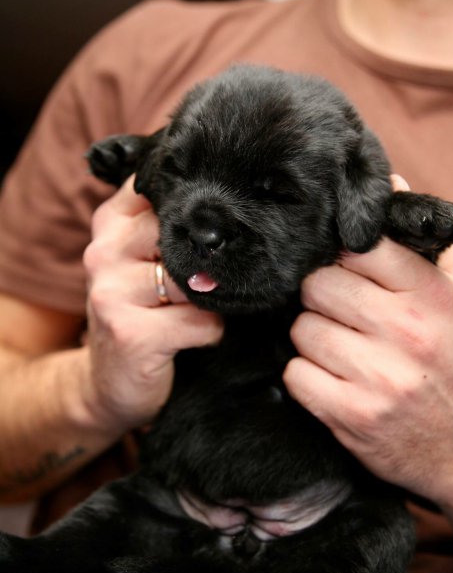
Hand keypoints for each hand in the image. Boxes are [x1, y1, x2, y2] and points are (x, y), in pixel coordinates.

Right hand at [82, 178, 222, 431]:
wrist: (107, 385)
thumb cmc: (140, 316)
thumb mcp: (143, 262)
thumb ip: (169, 225)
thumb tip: (229, 193)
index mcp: (110, 224)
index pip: (162, 187)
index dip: (199, 202)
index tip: (217, 219)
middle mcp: (104, 251)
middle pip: (184, 232)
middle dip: (210, 260)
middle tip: (211, 282)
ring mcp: (112, 292)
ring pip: (194, 278)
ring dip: (212, 299)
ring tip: (199, 312)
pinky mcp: (131, 334)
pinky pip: (201, 321)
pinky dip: (211, 332)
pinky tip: (195, 339)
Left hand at [284, 176, 452, 505]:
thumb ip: (425, 243)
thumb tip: (391, 184)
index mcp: (432, 295)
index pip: (361, 246)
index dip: (343, 252)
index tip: (343, 264)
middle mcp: (407, 333)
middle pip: (319, 284)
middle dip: (322, 295)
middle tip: (339, 310)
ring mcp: (379, 378)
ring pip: (303, 329)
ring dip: (312, 337)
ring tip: (340, 347)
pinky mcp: (352, 416)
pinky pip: (296, 374)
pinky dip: (305, 375)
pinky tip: (331, 378)